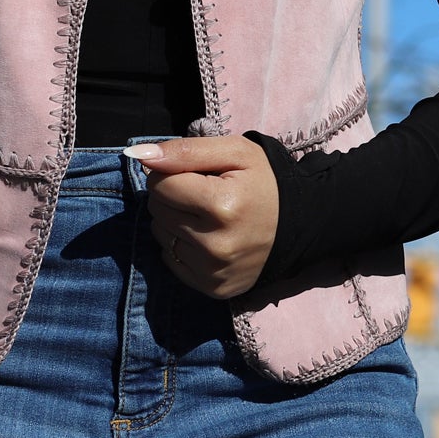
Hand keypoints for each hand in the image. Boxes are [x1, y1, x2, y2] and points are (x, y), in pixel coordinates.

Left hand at [127, 135, 278, 298]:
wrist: (301, 227)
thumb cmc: (265, 183)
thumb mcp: (236, 153)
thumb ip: (185, 150)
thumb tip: (137, 156)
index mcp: (222, 205)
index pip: (159, 184)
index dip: (175, 174)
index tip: (199, 176)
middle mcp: (215, 244)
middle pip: (157, 209)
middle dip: (174, 197)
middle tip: (206, 196)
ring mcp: (213, 270)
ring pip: (160, 234)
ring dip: (176, 221)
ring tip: (209, 218)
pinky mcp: (212, 287)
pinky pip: (170, 259)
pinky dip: (183, 246)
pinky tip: (209, 239)